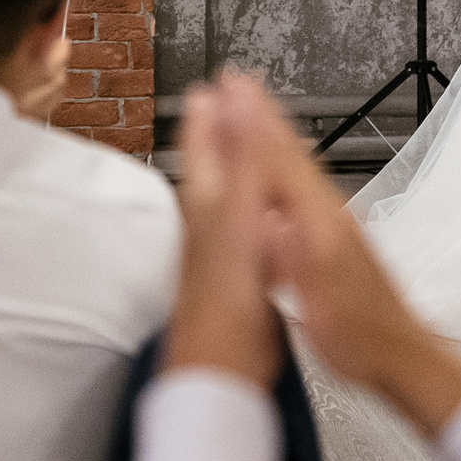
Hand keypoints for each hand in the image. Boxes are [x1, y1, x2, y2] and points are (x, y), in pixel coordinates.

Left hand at [162, 71, 284, 387]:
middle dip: (214, 136)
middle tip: (215, 103)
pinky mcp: (227, 285)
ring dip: (227, 171)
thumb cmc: (230, 311)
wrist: (217, 379)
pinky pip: (234, 236)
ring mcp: (213, 258)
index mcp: (212, 208)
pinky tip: (255, 223)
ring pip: (219, 201)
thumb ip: (245, 163)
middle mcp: (206, 229)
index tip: (219, 82)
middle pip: (210, 170)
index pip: (210, 148)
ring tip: (233, 149)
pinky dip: (244, 214)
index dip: (215, 114)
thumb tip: (235, 106)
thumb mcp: (242, 224)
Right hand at [242, 84, 460, 437]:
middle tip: (236, 80)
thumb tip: (269, 222)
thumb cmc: (364, 339)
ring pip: (298, 165)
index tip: (231, 90)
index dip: (251, 123)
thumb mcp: (322, 307)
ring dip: (273, 132)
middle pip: (289, 153)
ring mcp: (336, 223)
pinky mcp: (338, 236)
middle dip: (260, 114)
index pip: (278, 163)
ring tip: (253, 107)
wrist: (405, 356)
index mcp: (320, 227)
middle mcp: (330, 215)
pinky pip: (304, 185)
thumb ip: (296, 262)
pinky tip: (279, 166)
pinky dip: (285, 163)